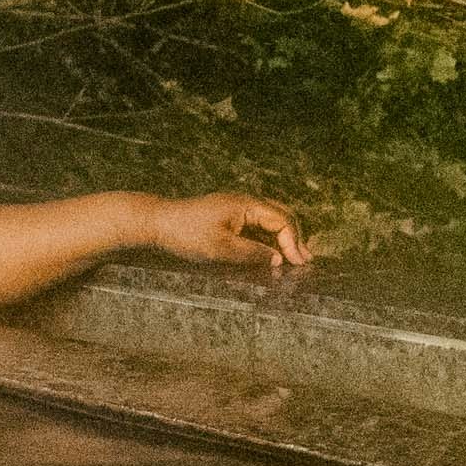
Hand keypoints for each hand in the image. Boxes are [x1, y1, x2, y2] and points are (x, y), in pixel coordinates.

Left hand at [148, 192, 309, 271]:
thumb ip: (253, 253)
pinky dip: (271, 235)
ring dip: (285, 235)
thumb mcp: (221, 249)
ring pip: (272, 217)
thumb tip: (279, 259)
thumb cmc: (187, 234)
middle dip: (296, 237)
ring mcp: (238, 205)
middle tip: (306, 260)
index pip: (282, 220)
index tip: (299, 264)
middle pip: (282, 215)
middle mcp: (246, 201)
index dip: (293, 243)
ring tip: (296, 255)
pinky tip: (274, 249)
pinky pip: (259, 221)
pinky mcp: (231, 213)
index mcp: (247, 204)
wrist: (159, 222)